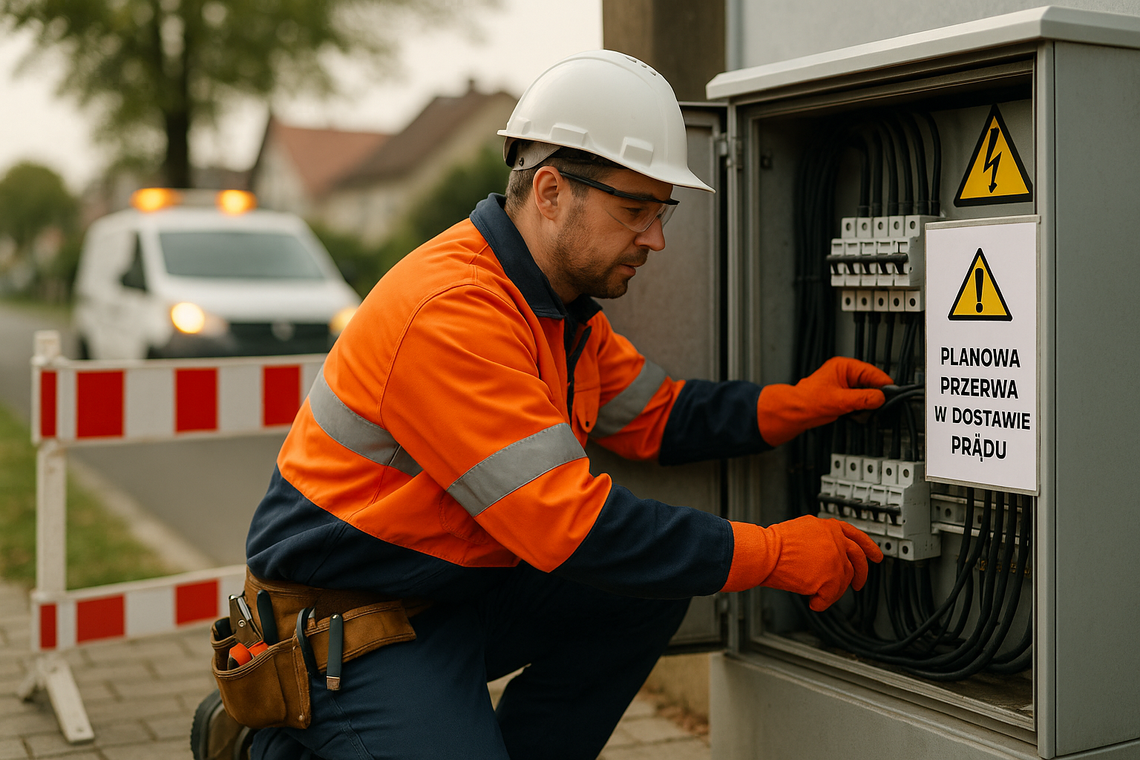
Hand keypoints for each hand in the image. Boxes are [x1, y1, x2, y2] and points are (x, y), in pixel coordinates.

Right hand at [721, 516, 883, 610]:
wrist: (765, 552)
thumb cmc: (773, 544)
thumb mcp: (802, 531)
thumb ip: (819, 539)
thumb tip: (823, 556)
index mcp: (828, 527)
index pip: (855, 536)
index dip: (868, 547)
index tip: (876, 556)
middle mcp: (835, 541)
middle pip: (858, 559)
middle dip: (860, 574)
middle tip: (858, 584)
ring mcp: (835, 559)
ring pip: (844, 580)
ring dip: (832, 591)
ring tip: (818, 595)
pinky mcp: (830, 577)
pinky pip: (831, 596)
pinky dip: (821, 602)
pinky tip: (813, 602)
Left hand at [757, 357, 891, 445]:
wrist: (795, 413)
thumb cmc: (808, 401)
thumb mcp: (840, 400)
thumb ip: (863, 399)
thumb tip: (880, 398)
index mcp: (844, 367)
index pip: (872, 372)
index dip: (883, 384)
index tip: (892, 395)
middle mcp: (845, 374)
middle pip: (870, 383)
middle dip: (874, 396)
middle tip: (879, 407)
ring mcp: (844, 385)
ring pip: (866, 394)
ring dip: (867, 404)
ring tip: (862, 412)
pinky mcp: (842, 397)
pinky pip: (859, 401)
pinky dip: (860, 409)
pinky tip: (856, 415)